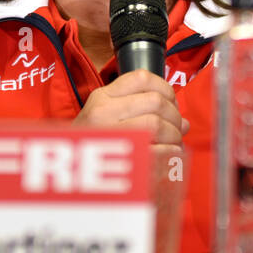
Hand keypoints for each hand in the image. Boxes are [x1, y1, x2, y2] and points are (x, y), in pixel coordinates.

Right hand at [73, 69, 188, 154]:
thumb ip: (142, 111)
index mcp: (101, 97)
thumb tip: (184, 122)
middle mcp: (103, 112)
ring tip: (174, 142)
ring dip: (174, 134)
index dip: (165, 88)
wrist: (68, 175)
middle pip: (155, 101)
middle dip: (174, 115)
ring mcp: (110, 136)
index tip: (171, 101)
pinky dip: (172, 152)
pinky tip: (171, 155)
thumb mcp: (105, 117)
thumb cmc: (92, 145)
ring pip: (157, 123)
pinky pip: (158, 150)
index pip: (142, 77)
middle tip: (177, 128)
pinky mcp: (120, 160)